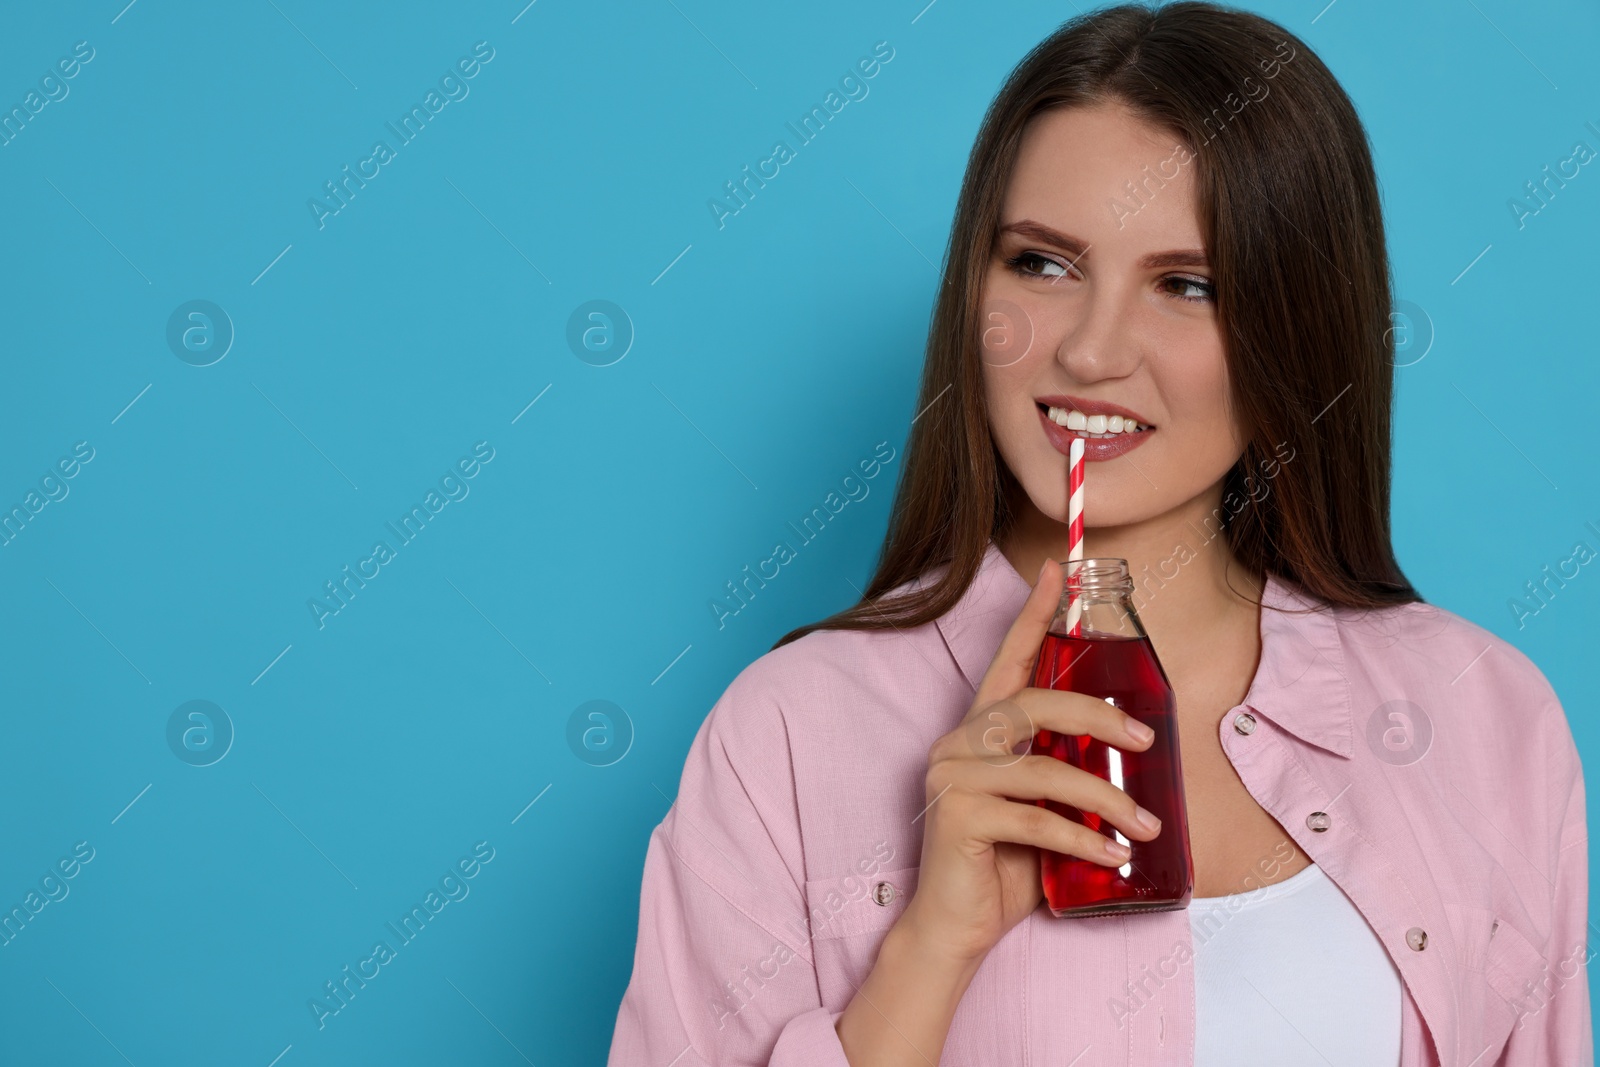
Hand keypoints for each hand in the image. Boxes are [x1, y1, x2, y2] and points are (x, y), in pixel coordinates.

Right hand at [897, 557, 1161, 963]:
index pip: (1008, 661)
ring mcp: (952, 776)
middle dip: (1097, 716)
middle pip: (1034, 704)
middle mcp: (958, 743)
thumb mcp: (1042, 811)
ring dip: (1105, 797)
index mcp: (978, 732)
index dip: (1033, 615)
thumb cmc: (1003, 868)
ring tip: (1145, 825)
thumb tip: (1132, 762)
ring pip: (1044, 769)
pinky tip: (1113, 856)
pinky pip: (1035, 819)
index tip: (1058, 573)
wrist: (952, 929)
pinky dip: (1082, 838)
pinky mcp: (956, 815)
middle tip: (1146, 738)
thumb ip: (1065, 777)